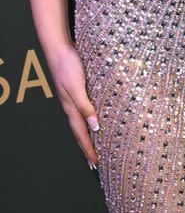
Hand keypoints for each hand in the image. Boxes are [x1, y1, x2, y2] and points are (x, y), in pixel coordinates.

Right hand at [48, 43, 98, 166]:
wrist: (59, 49)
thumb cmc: (68, 66)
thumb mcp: (77, 87)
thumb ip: (85, 107)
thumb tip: (95, 127)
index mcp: (71, 108)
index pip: (81, 134)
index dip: (88, 149)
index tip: (96, 164)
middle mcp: (71, 106)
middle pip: (80, 132)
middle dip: (87, 147)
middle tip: (94, 163)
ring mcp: (72, 98)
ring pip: (81, 122)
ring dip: (88, 135)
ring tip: (94, 145)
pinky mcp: (76, 89)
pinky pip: (83, 110)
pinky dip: (88, 119)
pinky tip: (93, 118)